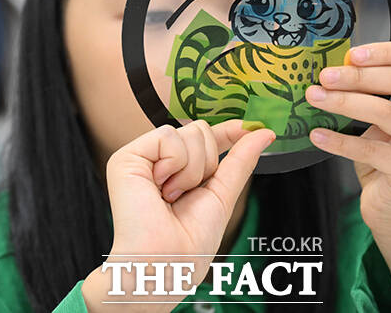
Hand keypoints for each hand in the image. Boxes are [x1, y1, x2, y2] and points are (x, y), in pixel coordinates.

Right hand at [82, 120, 274, 311]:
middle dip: (207, 164)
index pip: (206, 138)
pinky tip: (160, 189)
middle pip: (200, 130)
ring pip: (188, 133)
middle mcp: (158, 160)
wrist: (167, 263)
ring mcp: (141, 157)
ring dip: (192, 172)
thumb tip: (264, 133)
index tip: (250, 127)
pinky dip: (175, 165)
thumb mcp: (223, 194)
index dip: (228, 130)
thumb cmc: (190, 242)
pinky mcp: (126, 157)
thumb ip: (241, 159)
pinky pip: (168, 137)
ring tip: (171, 196)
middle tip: (186, 194)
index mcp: (178, 170)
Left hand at [305, 40, 390, 310]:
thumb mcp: (384, 118)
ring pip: (384, 111)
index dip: (385, 50)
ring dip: (343, 102)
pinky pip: (369, 149)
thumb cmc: (387, 155)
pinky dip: (339, 140)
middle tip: (323, 77)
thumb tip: (335, 69)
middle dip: (356, 76)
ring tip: (314, 97)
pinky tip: (317, 134)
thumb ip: (372, 92)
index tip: (350, 54)